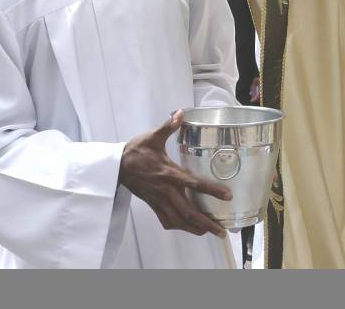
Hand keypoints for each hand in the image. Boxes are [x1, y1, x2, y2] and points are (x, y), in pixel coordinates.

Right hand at [118, 110, 231, 237]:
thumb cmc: (136, 151)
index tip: (227, 197)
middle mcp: (166, 190)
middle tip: (222, 231)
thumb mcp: (152, 137)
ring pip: (179, 220)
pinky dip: (179, 226)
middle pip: (189, 212)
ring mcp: (159, 200)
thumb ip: (168, 126)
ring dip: (195, 229)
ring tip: (209, 231)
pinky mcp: (153, 205)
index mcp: (169, 173)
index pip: (194, 184)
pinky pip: (167, 220)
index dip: (211, 191)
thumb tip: (180, 112)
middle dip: (207, 223)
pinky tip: (188, 227)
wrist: (117, 166)